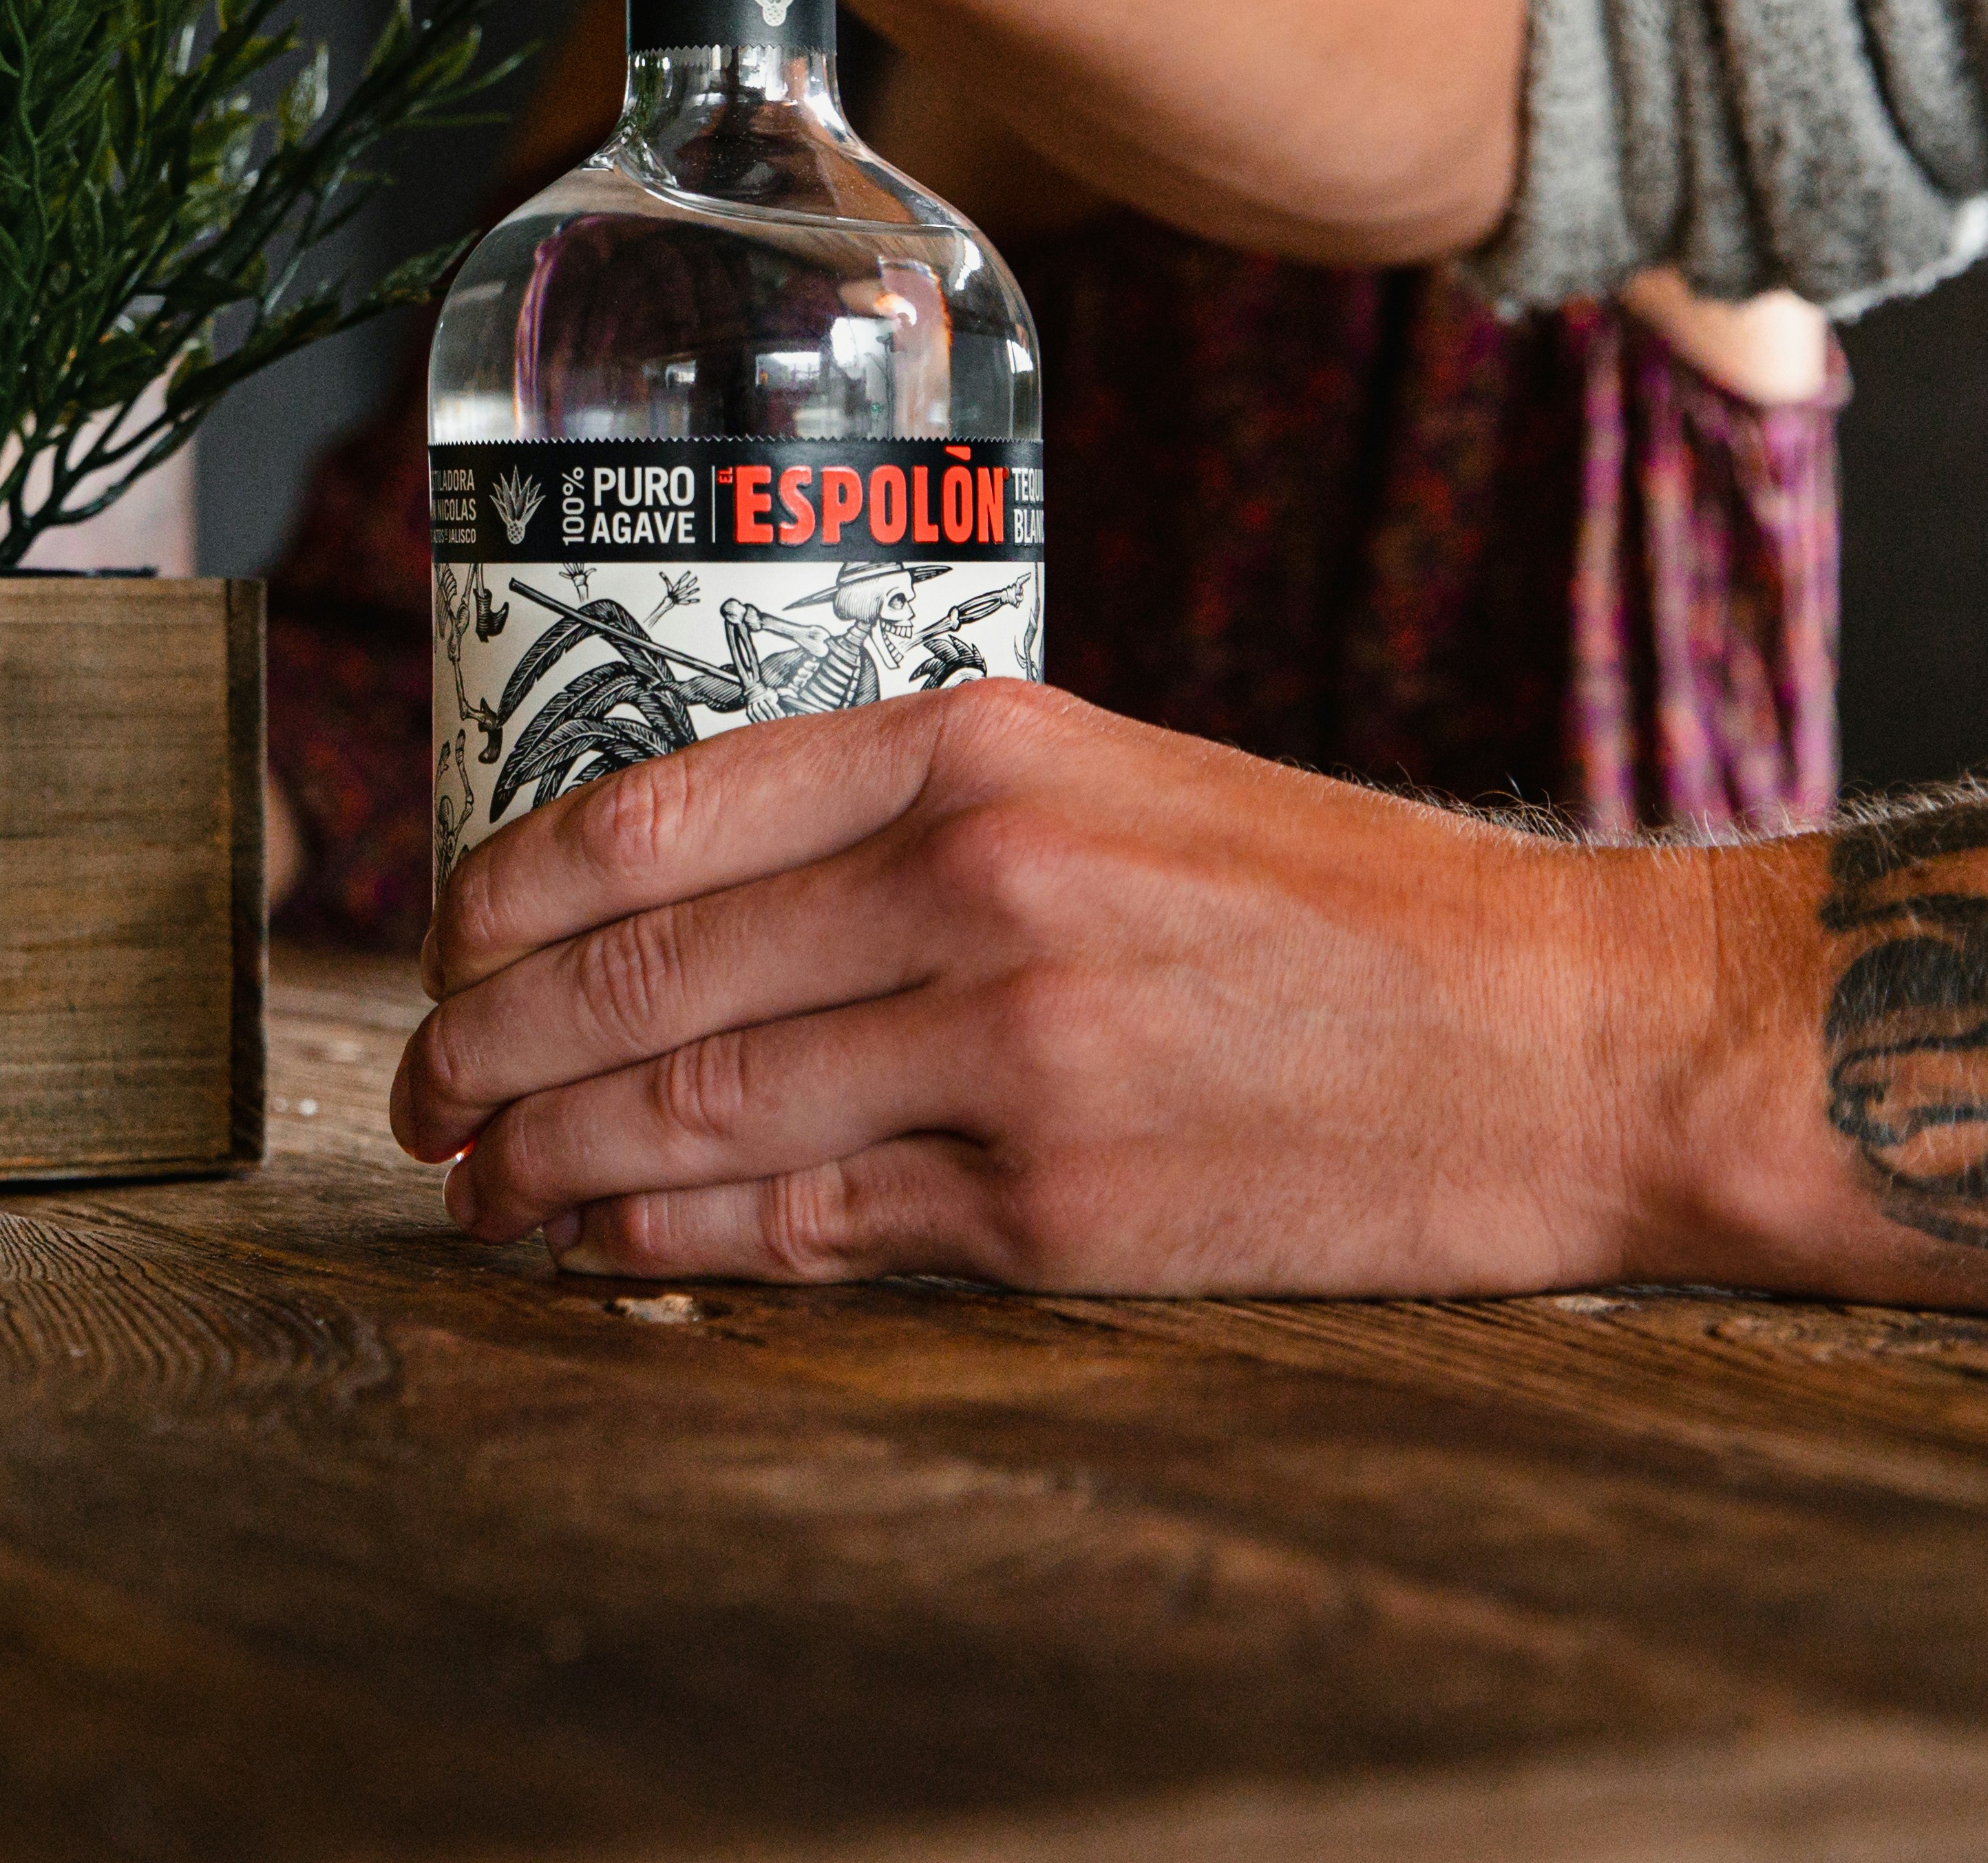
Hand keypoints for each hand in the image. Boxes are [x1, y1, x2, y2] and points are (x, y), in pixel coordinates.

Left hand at [392, 682, 1727, 1294]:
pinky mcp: (1058, 1206)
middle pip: (640, 972)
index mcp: (977, 747)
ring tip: (473, 1181)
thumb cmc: (1342, 904)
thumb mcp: (1116, 779)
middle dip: (486, 1043)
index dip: (504, 891)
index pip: (654, 814)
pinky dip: (668, 1235)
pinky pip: (802, 1224)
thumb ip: (915, 818)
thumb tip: (702, 890)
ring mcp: (1011, 1051)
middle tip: (416, 1086)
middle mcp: (975, 882)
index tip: (441, 939)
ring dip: (546, 1156)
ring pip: (693, 1107)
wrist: (1572, 1032)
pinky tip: (598, 1239)